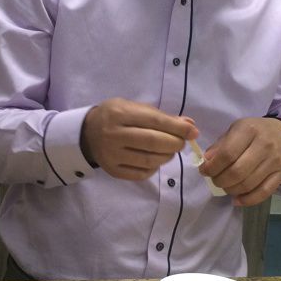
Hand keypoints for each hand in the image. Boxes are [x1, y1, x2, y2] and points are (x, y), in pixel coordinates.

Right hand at [80, 98, 198, 180]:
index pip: (155, 122)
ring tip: (170, 150)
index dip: (178, 128)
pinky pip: (141, 173)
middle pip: (153, 143)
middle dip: (175, 143)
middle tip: (181, 143)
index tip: (193, 132)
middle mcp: (114, 135)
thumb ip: (160, 116)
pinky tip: (155, 160)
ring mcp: (112, 155)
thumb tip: (189, 125)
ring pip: (149, 160)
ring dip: (167, 156)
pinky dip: (154, 167)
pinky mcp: (113, 171)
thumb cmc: (115, 116)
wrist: (87, 133)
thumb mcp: (133, 107)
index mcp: (119, 114)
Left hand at [198, 117, 280, 206]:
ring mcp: (274, 161)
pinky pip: (263, 193)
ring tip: (225, 186)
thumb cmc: (253, 132)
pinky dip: (248, 200)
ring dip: (231, 190)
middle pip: (237, 172)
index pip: (227, 154)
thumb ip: (220, 145)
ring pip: (248, 184)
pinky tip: (236, 200)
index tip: (204, 171)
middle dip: (220, 180)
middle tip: (214, 180)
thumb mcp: (235, 130)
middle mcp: (264, 145)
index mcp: (248, 130)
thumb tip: (206, 161)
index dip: (212, 166)